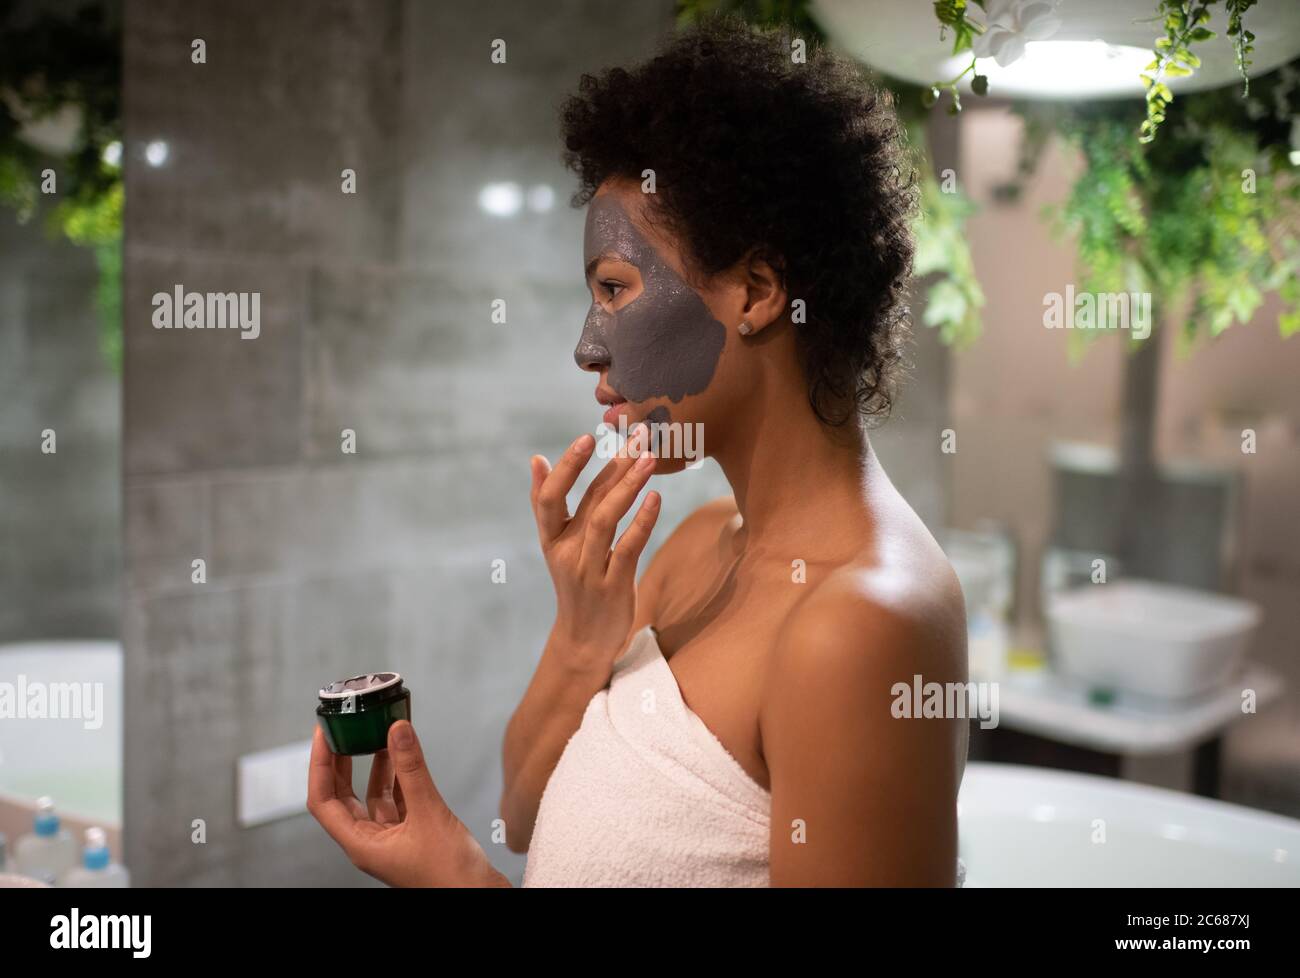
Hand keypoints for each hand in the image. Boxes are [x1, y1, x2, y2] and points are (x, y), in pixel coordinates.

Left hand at [308, 720, 509, 886]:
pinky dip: (399, 776)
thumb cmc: (449, 874)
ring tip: (378, 734)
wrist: (478, 895)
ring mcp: (391, 837)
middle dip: (342, 761)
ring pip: (373, 795)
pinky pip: (398, 799)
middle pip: (343, 796)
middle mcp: (370, 841)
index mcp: (360, 844)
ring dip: (375, 765)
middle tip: (345, 729)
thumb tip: (397, 731)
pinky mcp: (412, 833)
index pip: (323, 800)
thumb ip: (412, 769)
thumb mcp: (428, 813)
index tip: (325, 734)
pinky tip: (404, 756)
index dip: (320, 765)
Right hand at [530, 425, 660, 676]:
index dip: (566, 467)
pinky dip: (642, 521)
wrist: (584, 640)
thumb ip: (550, 505)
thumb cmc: (576, 583)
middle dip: (613, 464)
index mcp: (551, 539)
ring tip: (649, 458)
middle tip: (639, 435)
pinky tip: (656, 497)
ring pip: (606, 520)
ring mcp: (590, 570)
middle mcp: (566, 552)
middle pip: (588, 501)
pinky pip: (628, 548)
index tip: (586, 437)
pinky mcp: (614, 586)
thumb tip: (536, 460)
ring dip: (628, 486)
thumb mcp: (556, 545)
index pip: (549, 498)